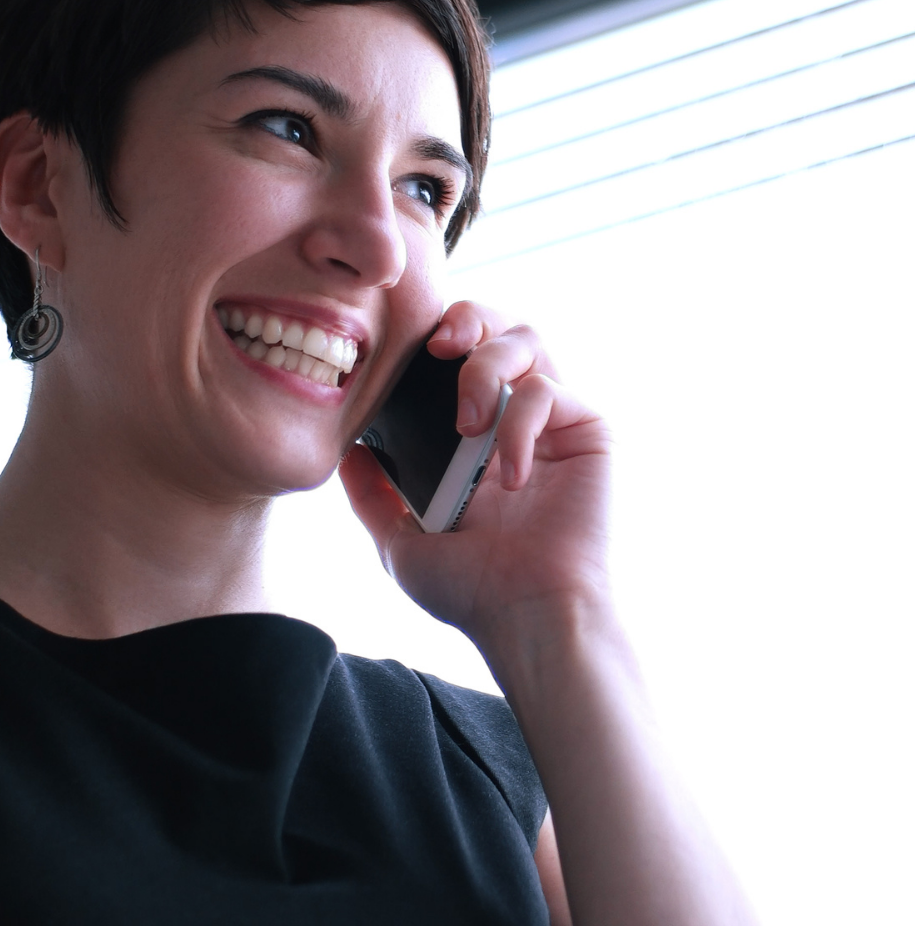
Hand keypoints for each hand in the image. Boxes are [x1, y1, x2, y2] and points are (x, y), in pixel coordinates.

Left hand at [338, 301, 612, 648]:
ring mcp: (554, 423)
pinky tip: (508, 478)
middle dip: (469, 317)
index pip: (461, 355)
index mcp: (476, 435)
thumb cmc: (473, 588)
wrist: (527, 617)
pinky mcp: (589, 431)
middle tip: (440, 346)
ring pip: (529, 341)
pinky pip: (550, 392)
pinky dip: (520, 425)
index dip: (439, 333)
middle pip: (501, 326)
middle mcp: (517, 418)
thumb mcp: (401, 540)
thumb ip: (372, 494)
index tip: (411, 347)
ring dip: (488, 367)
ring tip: (468, 424)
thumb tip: (346, 451)